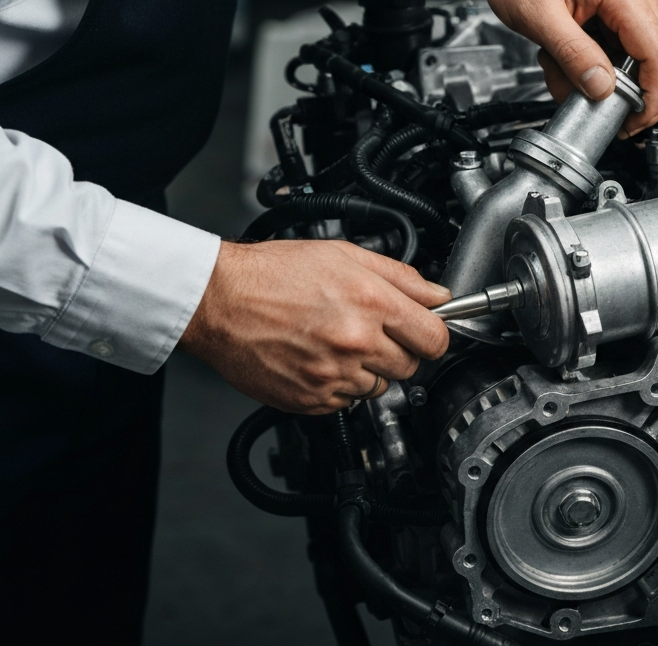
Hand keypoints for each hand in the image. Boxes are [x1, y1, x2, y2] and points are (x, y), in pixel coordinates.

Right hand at [178, 239, 449, 412]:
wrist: (220, 300)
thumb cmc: (274, 273)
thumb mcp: (345, 255)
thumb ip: (401, 276)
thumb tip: (438, 295)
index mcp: (370, 302)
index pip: (435, 338)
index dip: (432, 334)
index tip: (424, 331)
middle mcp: (356, 341)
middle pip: (411, 366)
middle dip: (399, 350)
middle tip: (372, 331)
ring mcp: (333, 375)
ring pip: (379, 387)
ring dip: (368, 369)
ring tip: (338, 341)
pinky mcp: (311, 399)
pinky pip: (347, 402)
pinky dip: (339, 385)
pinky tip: (320, 359)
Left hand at [460, 0, 657, 136]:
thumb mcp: (539, 15)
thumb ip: (573, 54)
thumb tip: (602, 89)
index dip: (652, 98)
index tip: (633, 123)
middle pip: (656, 61)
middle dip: (624, 93)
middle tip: (590, 108)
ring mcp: (630, 0)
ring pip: (634, 61)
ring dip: (599, 79)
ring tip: (559, 71)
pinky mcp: (618, 9)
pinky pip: (618, 51)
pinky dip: (592, 65)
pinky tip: (562, 58)